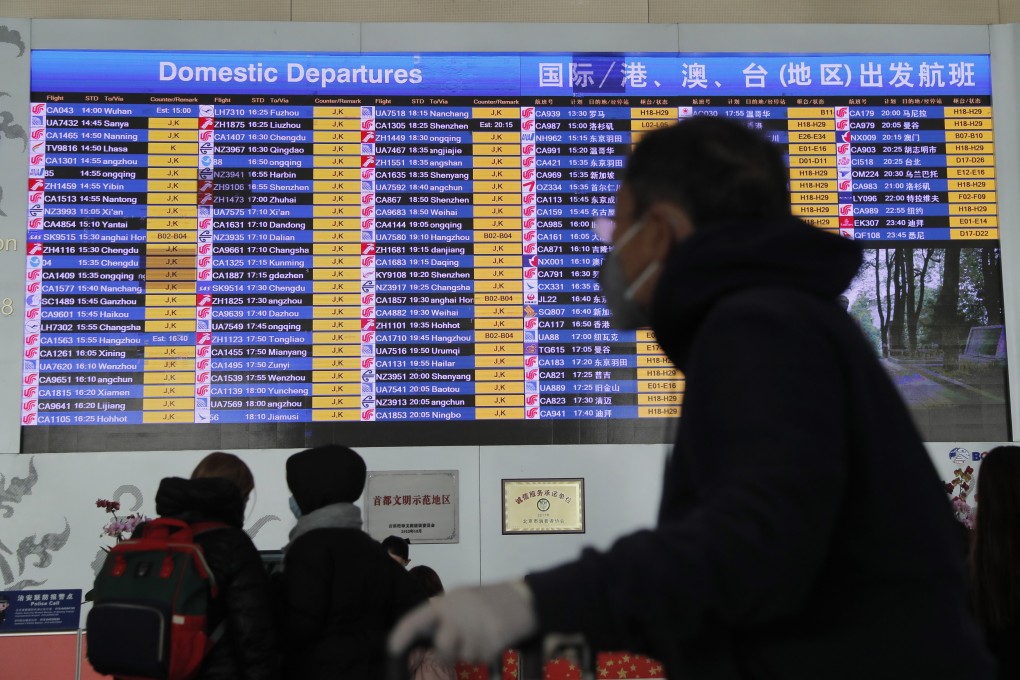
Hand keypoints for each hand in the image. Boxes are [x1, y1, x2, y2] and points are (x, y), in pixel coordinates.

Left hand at [389, 580, 537, 663]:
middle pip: (442, 647)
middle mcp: (458, 614)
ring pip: (463, 656)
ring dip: (470, 652)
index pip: (416, 619)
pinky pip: (482, 658)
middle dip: (447, 654)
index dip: (402, 634)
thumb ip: (443, 616)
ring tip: (482, 634)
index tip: (392, 649)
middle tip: (455, 649)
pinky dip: (486, 653)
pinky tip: (493, 637)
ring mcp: (476, 629)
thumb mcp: (461, 599)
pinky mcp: (492, 642)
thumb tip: (423, 638)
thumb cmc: (488, 600)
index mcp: (446, 602)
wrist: (522, 599)